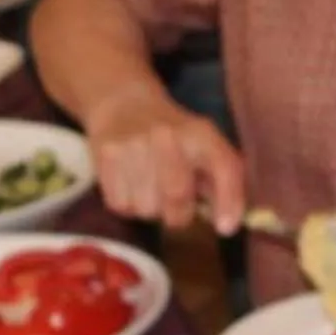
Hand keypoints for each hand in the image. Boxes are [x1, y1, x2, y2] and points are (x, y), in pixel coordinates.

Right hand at [86, 86, 245, 233]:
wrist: (124, 106)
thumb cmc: (174, 138)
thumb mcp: (205, 148)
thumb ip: (222, 182)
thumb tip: (228, 224)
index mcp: (201, 134)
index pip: (223, 166)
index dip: (229, 200)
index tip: (226, 228)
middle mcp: (168, 135)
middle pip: (177, 196)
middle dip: (179, 215)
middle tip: (176, 207)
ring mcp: (134, 143)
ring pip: (146, 208)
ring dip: (151, 209)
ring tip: (150, 188)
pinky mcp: (106, 155)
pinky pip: (121, 205)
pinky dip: (128, 205)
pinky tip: (130, 184)